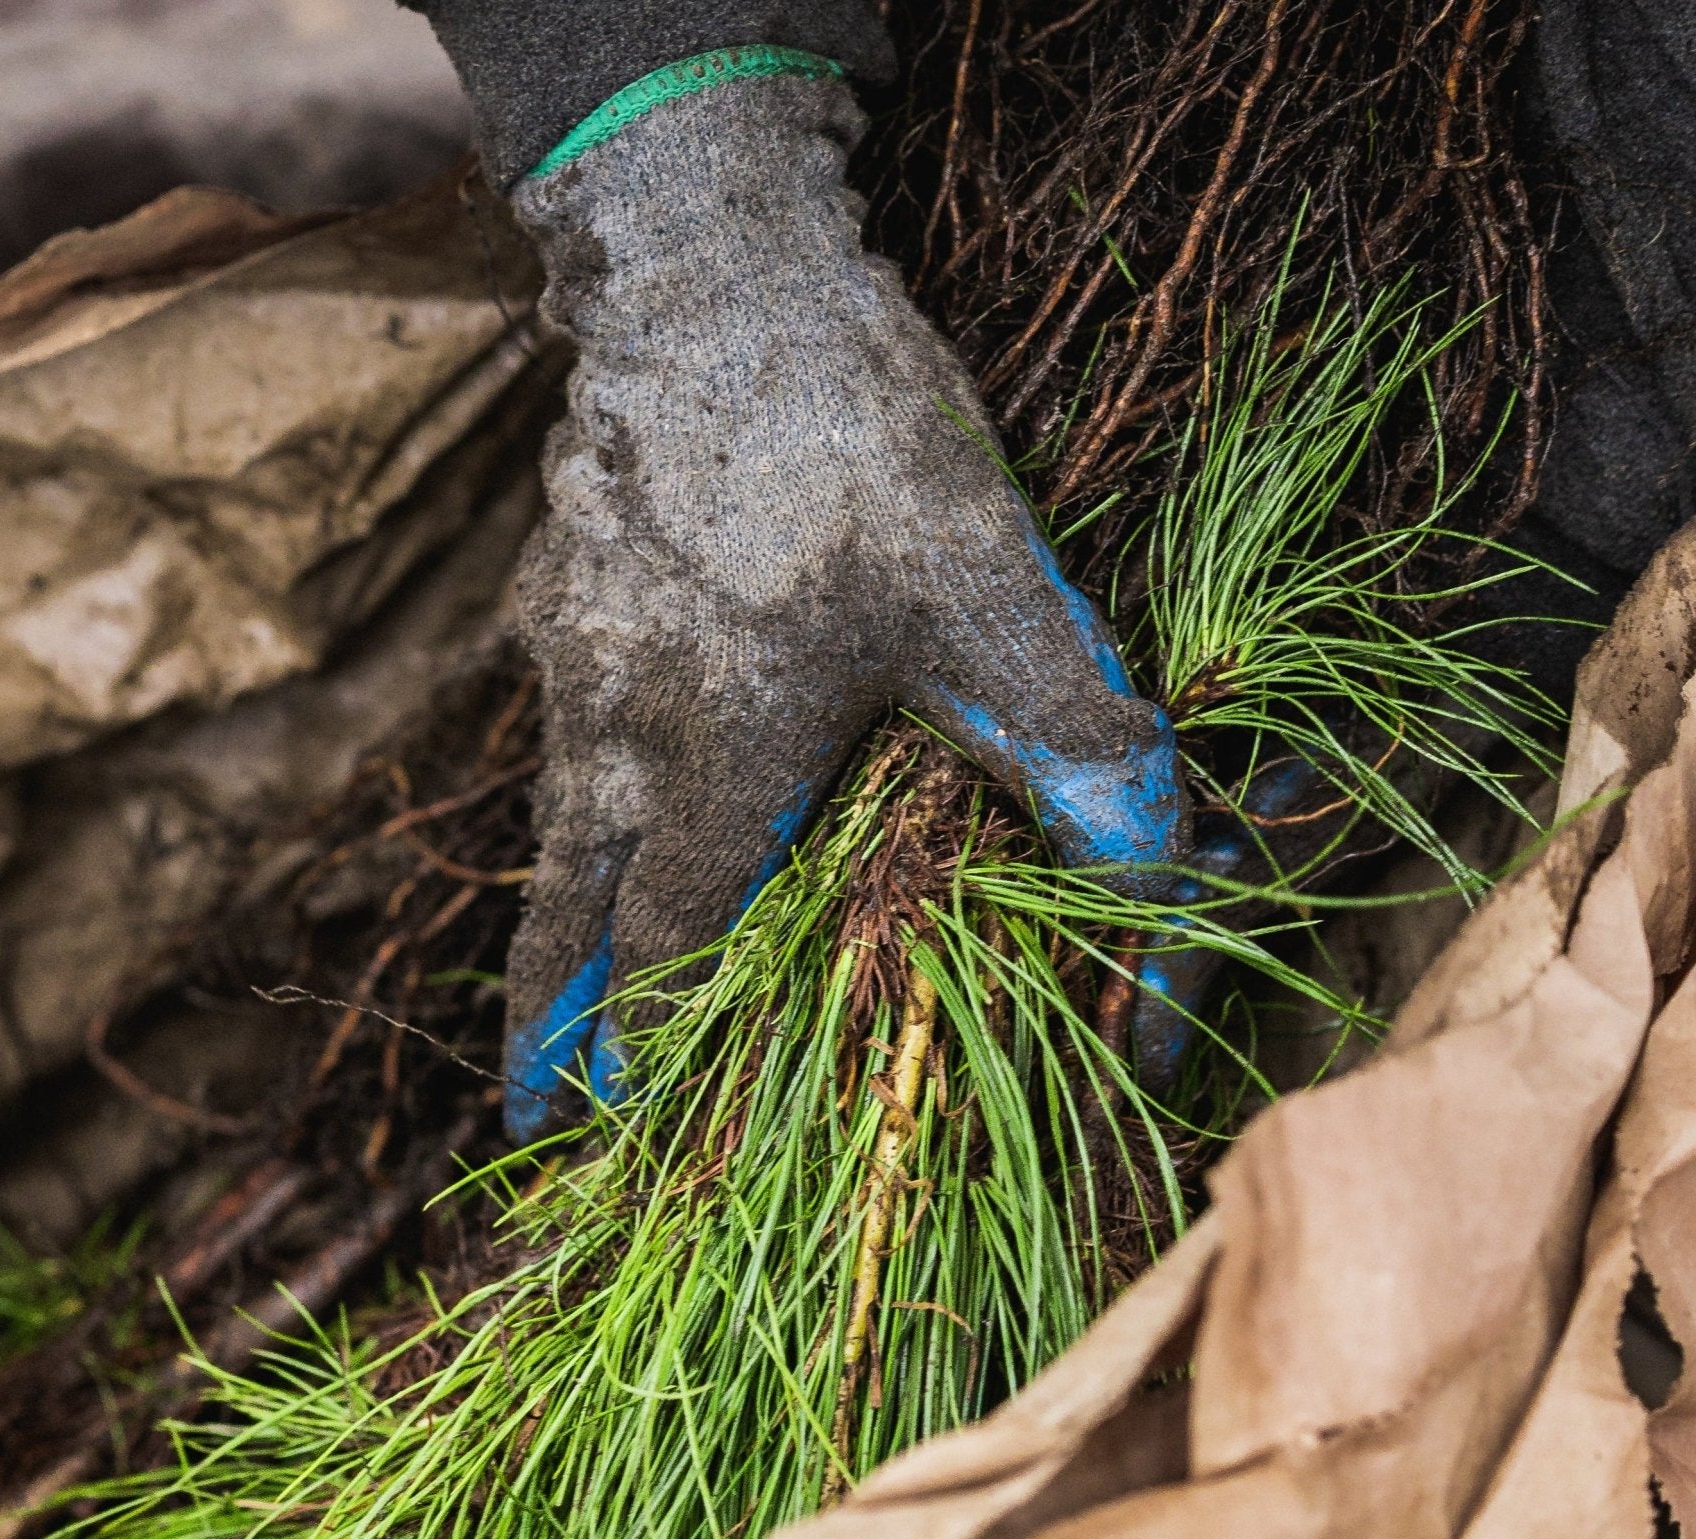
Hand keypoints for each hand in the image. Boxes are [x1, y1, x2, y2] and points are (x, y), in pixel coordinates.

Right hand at [503, 52, 1188, 1138]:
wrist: (710, 267)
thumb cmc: (854, 438)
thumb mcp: (998, 599)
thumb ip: (1082, 754)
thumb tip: (1161, 909)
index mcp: (726, 756)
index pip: (675, 937)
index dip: (657, 1035)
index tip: (627, 1114)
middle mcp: (625, 730)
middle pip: (570, 911)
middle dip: (551, 1023)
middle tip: (534, 1110)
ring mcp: (575, 659)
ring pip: (558, 822)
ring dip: (555, 918)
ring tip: (547, 987)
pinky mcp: (560, 589)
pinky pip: (565, 717)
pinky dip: (582, 785)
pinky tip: (611, 775)